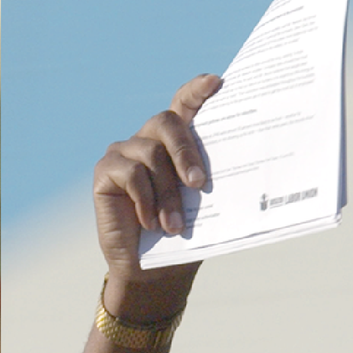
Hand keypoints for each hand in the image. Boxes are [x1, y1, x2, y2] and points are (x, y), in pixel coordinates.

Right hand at [92, 75, 221, 320]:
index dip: (197, 90)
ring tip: (173, 225)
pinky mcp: (105, 172)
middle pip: (167, 121)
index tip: (216, 82)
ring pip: (151, 154)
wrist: (151, 270)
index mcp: (175, 141)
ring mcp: (124, 152)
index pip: (185, 103)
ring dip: (167, 193)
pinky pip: (130, 174)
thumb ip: (209, 179)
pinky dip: (145, 200)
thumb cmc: (183, 233)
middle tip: (200, 184)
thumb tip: (247, 166)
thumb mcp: (202, 205)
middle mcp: (148, 139)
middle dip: (186, 151)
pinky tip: (150, 223)